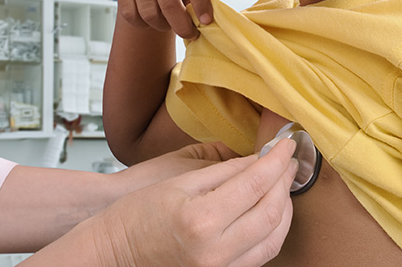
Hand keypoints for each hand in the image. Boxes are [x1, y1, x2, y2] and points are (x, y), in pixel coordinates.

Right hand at [93, 138, 298, 266]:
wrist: (113, 254)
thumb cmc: (135, 216)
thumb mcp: (178, 183)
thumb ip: (223, 172)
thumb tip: (258, 160)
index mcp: (201, 220)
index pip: (255, 183)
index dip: (276, 160)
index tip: (286, 144)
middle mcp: (216, 251)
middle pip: (271, 212)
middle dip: (285, 181)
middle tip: (288, 160)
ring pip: (274, 239)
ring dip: (285, 208)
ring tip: (282, 183)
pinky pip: (261, 256)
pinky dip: (273, 231)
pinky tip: (270, 211)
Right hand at [116, 0, 213, 39]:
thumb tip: (202, 22)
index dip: (201, 4)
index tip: (206, 23)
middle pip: (169, 4)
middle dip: (182, 26)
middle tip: (190, 34)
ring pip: (149, 14)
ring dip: (162, 26)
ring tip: (169, 23)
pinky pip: (131, 16)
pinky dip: (143, 24)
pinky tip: (151, 18)